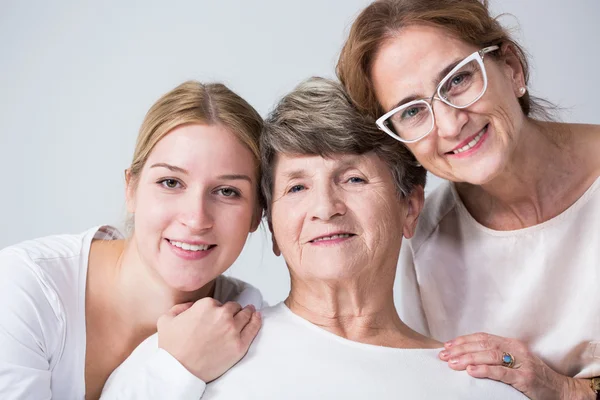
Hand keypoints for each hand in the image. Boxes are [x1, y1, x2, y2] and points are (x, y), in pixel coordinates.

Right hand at [157, 298, 260, 381]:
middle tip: (232, 315)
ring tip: (250, 312)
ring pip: (245, 315)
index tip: (214, 316)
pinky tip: (257, 316)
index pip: (217, 303)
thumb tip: (192, 305)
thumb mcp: (166, 320)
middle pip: (233, 307)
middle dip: (231, 311)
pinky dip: (256, 320)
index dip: (215, 310)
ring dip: (247, 312)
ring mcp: (232, 330)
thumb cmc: (171, 348)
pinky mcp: (240, 345)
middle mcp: (222, 315)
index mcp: (206, 305)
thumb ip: (181, 307)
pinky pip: (253, 327)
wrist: (179, 371)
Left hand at [438, 332, 594, 399]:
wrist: (561, 391)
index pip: (483, 337)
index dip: (463, 340)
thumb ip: (497, 357)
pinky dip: (484, 370)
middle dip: (461, 348)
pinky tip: (471, 371)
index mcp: (512, 344)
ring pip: (490, 355)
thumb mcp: (515, 362)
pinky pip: (502, 372)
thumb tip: (469, 357)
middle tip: (444, 354)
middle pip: (483, 344)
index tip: (447, 345)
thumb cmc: (535, 377)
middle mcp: (516, 350)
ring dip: (468, 358)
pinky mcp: (525, 378)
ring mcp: (521, 363)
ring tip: (453, 362)